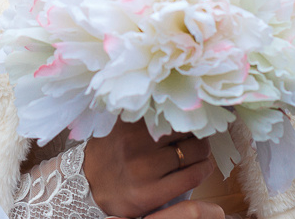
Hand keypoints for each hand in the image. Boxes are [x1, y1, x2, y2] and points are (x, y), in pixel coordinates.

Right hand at [83, 121, 217, 218]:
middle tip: (198, 134)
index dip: (187, 113)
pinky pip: (191, 176)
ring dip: (203, 151)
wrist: (90, 185)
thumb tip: (182, 101)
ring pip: (194, 152)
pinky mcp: (150, 193)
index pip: (173, 110)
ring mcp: (143, 170)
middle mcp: (135, 144)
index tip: (192, 115)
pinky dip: (204, 169)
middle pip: (187, 130)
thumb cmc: (113, 151)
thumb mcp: (122, 125)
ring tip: (199, 151)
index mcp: (129, 123)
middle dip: (197, 132)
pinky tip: (203, 166)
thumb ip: (146, 114)